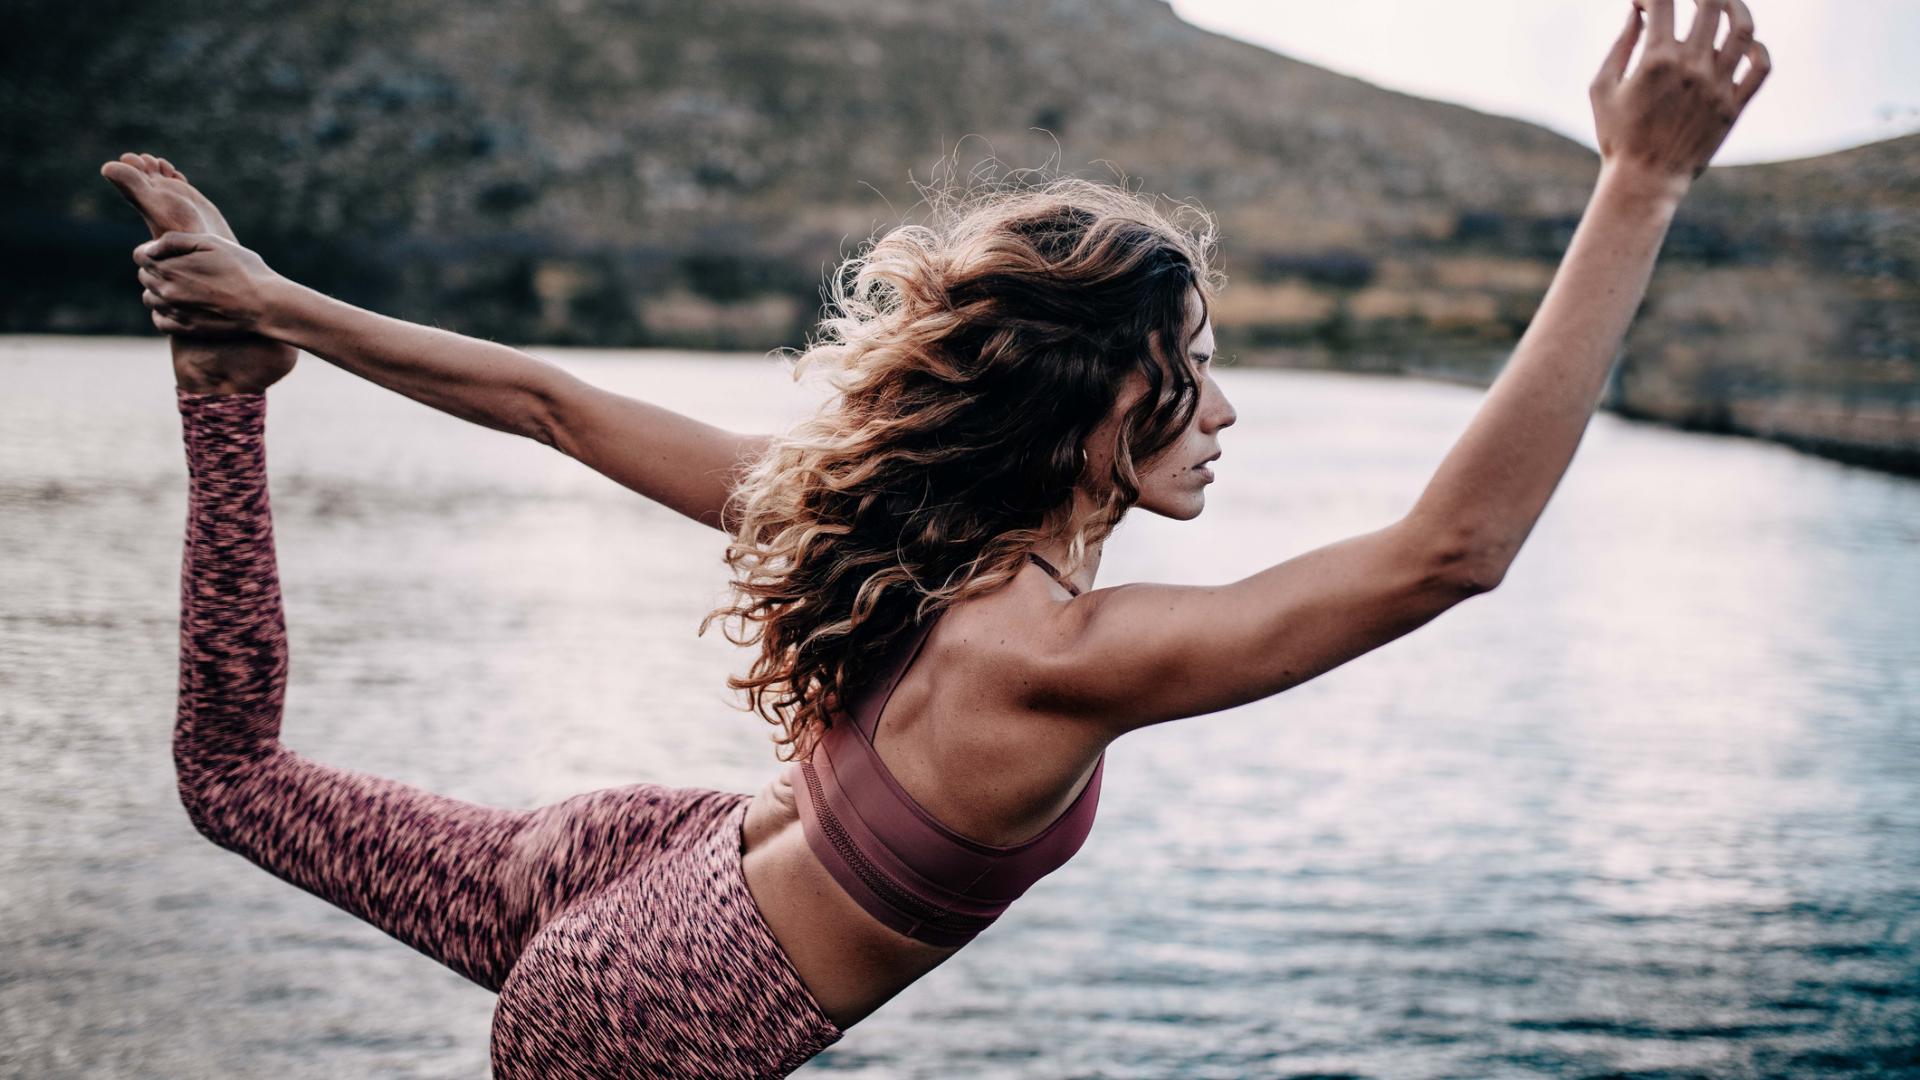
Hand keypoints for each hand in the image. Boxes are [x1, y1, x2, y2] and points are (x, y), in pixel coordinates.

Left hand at [133, 231, 282, 337]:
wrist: (264, 305)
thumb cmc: (243, 270)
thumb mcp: (212, 243)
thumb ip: (176, 240)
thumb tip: (151, 248)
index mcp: (169, 267)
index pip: (140, 255)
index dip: (153, 250)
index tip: (169, 252)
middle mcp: (166, 291)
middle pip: (144, 276)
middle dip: (157, 269)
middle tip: (183, 268)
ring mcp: (175, 312)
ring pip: (150, 299)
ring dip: (159, 291)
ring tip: (184, 287)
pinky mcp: (186, 329)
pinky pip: (159, 320)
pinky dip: (164, 313)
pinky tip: (181, 306)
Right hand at [1590, 0, 1770, 191]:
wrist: (1645, 180)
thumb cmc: (1617, 135)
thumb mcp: (1602, 89)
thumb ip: (1620, 45)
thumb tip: (1637, 12)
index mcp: (1656, 61)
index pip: (1662, 1)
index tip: (1642, 2)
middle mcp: (1692, 68)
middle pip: (1710, 3)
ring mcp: (1718, 86)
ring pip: (1742, 28)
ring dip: (1736, 6)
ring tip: (1725, 4)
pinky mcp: (1733, 105)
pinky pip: (1761, 67)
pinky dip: (1759, 48)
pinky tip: (1746, 44)